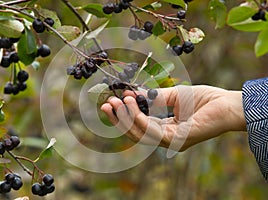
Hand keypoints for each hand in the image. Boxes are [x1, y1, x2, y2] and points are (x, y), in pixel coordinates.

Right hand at [100, 85, 246, 150]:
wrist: (229, 104)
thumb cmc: (205, 99)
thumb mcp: (174, 95)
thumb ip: (154, 97)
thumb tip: (132, 94)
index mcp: (166, 129)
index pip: (140, 126)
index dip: (124, 116)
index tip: (113, 101)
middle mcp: (166, 138)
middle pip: (136, 134)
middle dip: (119, 120)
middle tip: (106, 105)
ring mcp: (172, 141)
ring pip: (141, 134)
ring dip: (126, 118)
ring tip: (117, 102)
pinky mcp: (178, 140)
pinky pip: (152, 131)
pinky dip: (139, 118)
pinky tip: (131, 104)